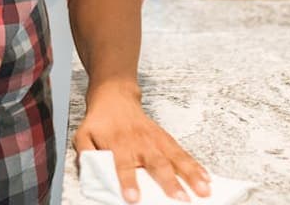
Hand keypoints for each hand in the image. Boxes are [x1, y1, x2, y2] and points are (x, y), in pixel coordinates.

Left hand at [74, 81, 210, 202]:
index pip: (122, 165)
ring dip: (191, 175)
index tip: (133, 197)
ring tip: (203, 190)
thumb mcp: (83, 135)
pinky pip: (182, 153)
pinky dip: (195, 166)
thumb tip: (88, 171)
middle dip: (169, 182)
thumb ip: (85, 154)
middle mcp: (139, 142)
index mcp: (117, 144)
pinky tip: (206, 178)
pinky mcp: (165, 138)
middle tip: (180, 199)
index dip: (127, 181)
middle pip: (156, 163)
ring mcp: (155, 140)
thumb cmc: (100, 121)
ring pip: (175, 158)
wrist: (114, 96)